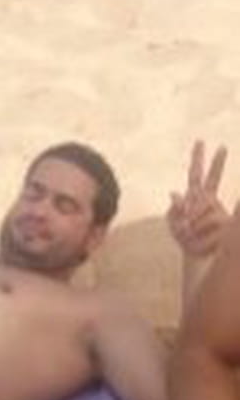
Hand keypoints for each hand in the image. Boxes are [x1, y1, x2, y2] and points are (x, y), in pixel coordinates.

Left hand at [167, 140, 227, 256]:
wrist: (200, 257)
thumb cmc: (185, 241)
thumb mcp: (174, 227)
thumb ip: (173, 211)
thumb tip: (174, 192)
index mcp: (194, 196)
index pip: (196, 174)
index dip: (198, 158)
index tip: (201, 142)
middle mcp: (208, 199)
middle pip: (212, 177)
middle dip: (216, 161)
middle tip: (222, 145)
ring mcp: (218, 209)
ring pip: (206, 206)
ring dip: (194, 223)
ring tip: (190, 234)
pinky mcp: (226, 221)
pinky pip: (215, 219)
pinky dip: (205, 228)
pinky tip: (202, 216)